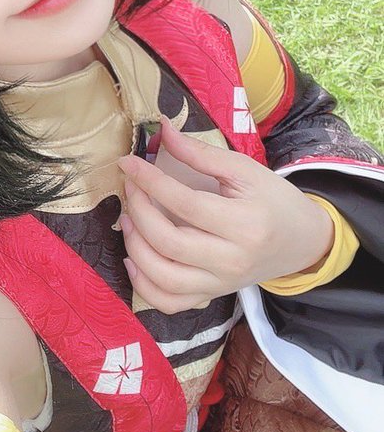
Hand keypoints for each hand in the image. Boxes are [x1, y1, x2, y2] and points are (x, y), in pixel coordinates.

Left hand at [116, 117, 334, 313]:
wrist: (303, 241)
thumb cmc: (274, 200)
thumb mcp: (244, 170)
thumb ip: (200, 153)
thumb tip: (161, 128)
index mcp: (244, 225)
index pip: (185, 204)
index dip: (150, 181)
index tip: (128, 163)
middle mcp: (232, 261)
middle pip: (168, 242)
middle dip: (138, 211)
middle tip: (129, 188)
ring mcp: (221, 283)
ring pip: (163, 279)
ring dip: (135, 248)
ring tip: (127, 220)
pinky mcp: (212, 295)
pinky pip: (171, 303)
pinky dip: (145, 286)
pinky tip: (134, 260)